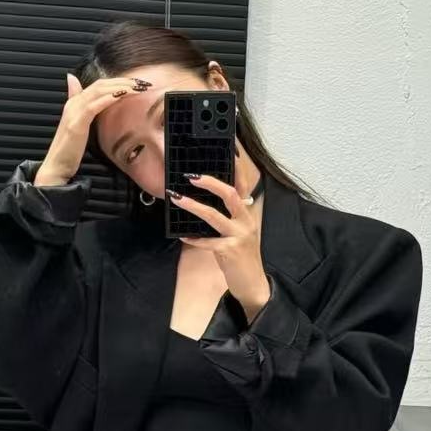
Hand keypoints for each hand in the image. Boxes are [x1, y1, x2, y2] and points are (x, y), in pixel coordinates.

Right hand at [34, 72, 152, 185]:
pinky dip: (108, 98)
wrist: (57, 165)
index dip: (118, 81)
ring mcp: (74, 112)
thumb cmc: (70, 150)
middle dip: (123, 81)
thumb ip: (86, 110)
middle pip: (101, 84)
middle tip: (142, 83)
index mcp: (75, 103)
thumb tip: (89, 101)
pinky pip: (94, 106)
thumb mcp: (80, 127)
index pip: (99, 85)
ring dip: (120, 87)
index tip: (137, 84)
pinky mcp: (77, 123)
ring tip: (137, 88)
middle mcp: (74, 103)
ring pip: (99, 91)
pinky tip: (121, 95)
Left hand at [167, 145, 270, 317]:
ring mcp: (239, 236)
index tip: (227, 147)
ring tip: (177, 198)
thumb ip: (227, 215)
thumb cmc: (242, 256)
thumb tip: (205, 198)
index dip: (235, 164)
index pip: (243, 183)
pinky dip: (194, 238)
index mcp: (247, 213)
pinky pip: (208, 242)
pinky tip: (182, 235)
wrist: (253, 284)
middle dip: (211, 182)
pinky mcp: (230, 252)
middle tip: (191, 175)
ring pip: (215, 216)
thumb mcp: (238, 231)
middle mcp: (246, 221)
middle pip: (231, 194)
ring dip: (193, 206)